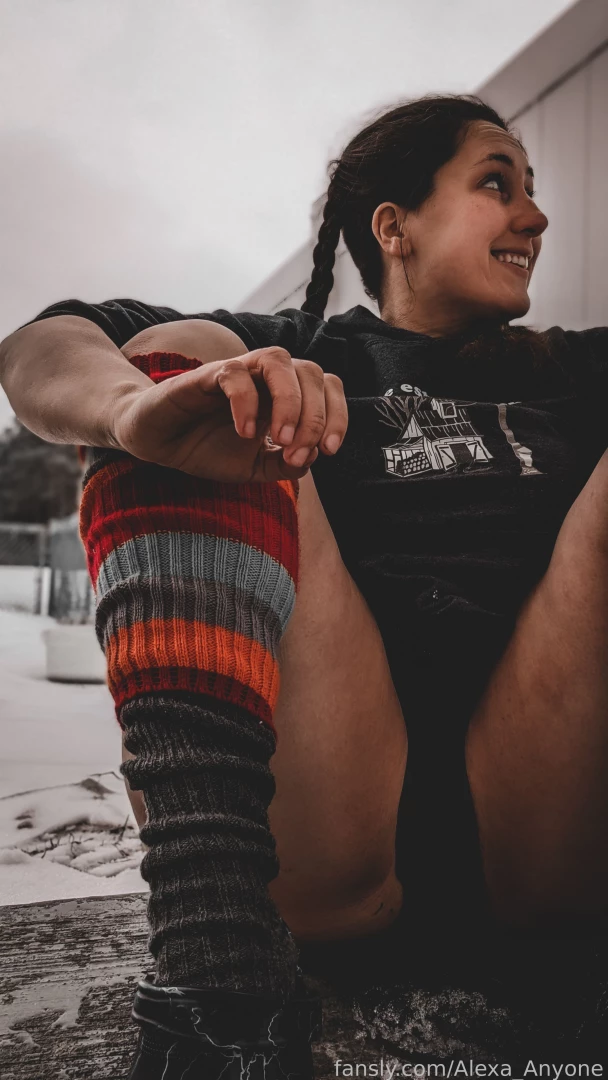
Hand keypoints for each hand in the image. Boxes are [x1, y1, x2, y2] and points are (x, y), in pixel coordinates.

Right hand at [112, 346, 347, 482]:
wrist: (157, 442)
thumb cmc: (207, 448)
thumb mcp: (254, 468)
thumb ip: (286, 466)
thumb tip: (313, 456)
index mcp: (283, 397)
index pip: (327, 386)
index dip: (338, 415)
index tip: (330, 450)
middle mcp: (265, 378)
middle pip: (311, 372)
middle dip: (315, 416)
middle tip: (295, 451)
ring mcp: (237, 373)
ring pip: (278, 360)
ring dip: (289, 401)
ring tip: (279, 438)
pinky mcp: (205, 375)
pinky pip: (234, 374)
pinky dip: (247, 403)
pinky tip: (244, 433)